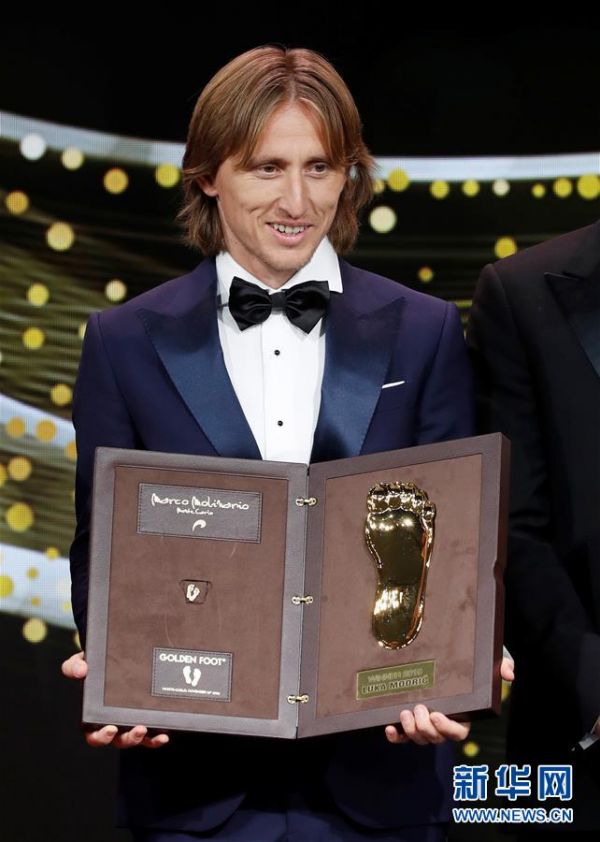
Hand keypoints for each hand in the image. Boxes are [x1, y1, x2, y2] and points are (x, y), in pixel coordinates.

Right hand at [61, 651, 168, 748]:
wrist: (116, 654)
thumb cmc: (96, 665)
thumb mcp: (82, 663)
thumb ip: (75, 665)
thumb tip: (80, 671)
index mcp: (94, 715)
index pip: (93, 734)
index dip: (100, 737)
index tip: (110, 729)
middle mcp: (113, 722)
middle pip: (118, 740)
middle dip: (128, 739)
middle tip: (138, 730)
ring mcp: (130, 721)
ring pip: (135, 738)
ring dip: (142, 738)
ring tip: (147, 728)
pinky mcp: (145, 717)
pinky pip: (151, 733)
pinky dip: (156, 738)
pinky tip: (163, 735)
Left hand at [385, 655, 514, 744]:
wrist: (451, 655)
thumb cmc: (476, 661)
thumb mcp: (494, 658)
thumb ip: (504, 664)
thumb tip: (509, 674)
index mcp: (464, 717)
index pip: (458, 734)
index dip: (447, 729)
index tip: (436, 715)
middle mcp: (444, 724)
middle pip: (435, 739)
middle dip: (425, 728)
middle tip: (419, 708)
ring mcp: (426, 724)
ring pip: (418, 738)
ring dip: (410, 730)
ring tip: (405, 712)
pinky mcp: (410, 720)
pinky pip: (402, 736)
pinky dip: (395, 736)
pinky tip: (388, 728)